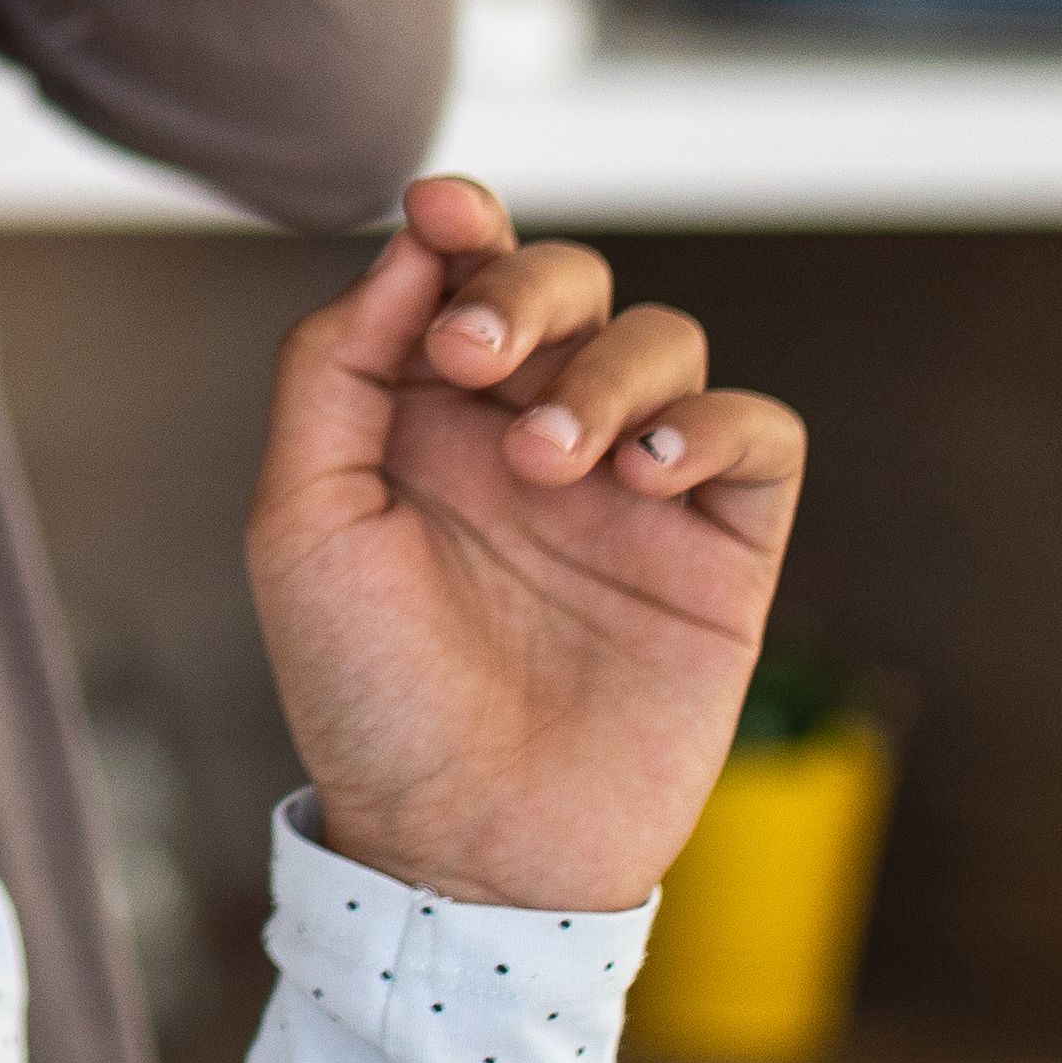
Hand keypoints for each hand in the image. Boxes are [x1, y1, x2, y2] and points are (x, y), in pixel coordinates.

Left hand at [247, 179, 806, 912]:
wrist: (463, 847)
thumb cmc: (367, 695)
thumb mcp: (303, 523)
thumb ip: (336, 370)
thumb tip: (405, 245)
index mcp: (429, 417)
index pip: (466, 272)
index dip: (465, 223)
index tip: (444, 215)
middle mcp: (535, 434)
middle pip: (574, 282)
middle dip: (531, 288)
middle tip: (482, 356)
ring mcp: (634, 490)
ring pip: (667, 339)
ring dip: (610, 368)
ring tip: (553, 460)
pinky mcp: (720, 552)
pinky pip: (758, 435)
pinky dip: (715, 423)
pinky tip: (648, 470)